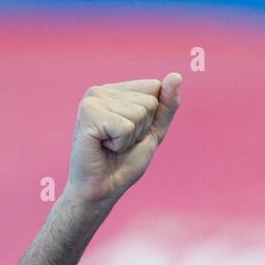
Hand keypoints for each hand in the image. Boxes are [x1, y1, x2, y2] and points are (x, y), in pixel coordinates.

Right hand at [65, 73, 182, 205]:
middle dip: (141, 129)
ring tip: (111, 146)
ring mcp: (92, 99)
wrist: (101, 189)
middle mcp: (101, 90)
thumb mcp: (153, 131)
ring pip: (139, 113)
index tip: (131, 134)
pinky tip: (103, 146)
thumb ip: (167, 105)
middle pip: (149, 101)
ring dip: (130, 138)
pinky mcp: (87, 113)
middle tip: (120, 144)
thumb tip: (176, 75)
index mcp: (115, 90)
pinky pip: (125, 126)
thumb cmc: (125, 163)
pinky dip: (120, 143)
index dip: (152, 119)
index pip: (155, 88)